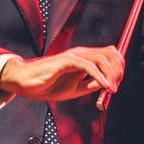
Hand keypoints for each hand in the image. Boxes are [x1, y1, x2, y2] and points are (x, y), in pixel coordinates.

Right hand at [0, 45, 124, 101]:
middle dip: (118, 71)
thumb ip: (91, 84)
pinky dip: (100, 76)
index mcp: (84, 57)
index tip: (116, 85)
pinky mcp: (66, 61)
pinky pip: (88, 66)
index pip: (109, 55)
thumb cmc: (48, 85)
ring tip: (112, 89)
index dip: (118, 68)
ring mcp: (74, 55)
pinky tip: (104, 87)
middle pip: (110, 54)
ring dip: (111, 75)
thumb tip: (108, 85)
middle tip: (116, 88)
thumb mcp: (76, 88)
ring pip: (101, 59)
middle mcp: (81, 53)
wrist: (25, 84)